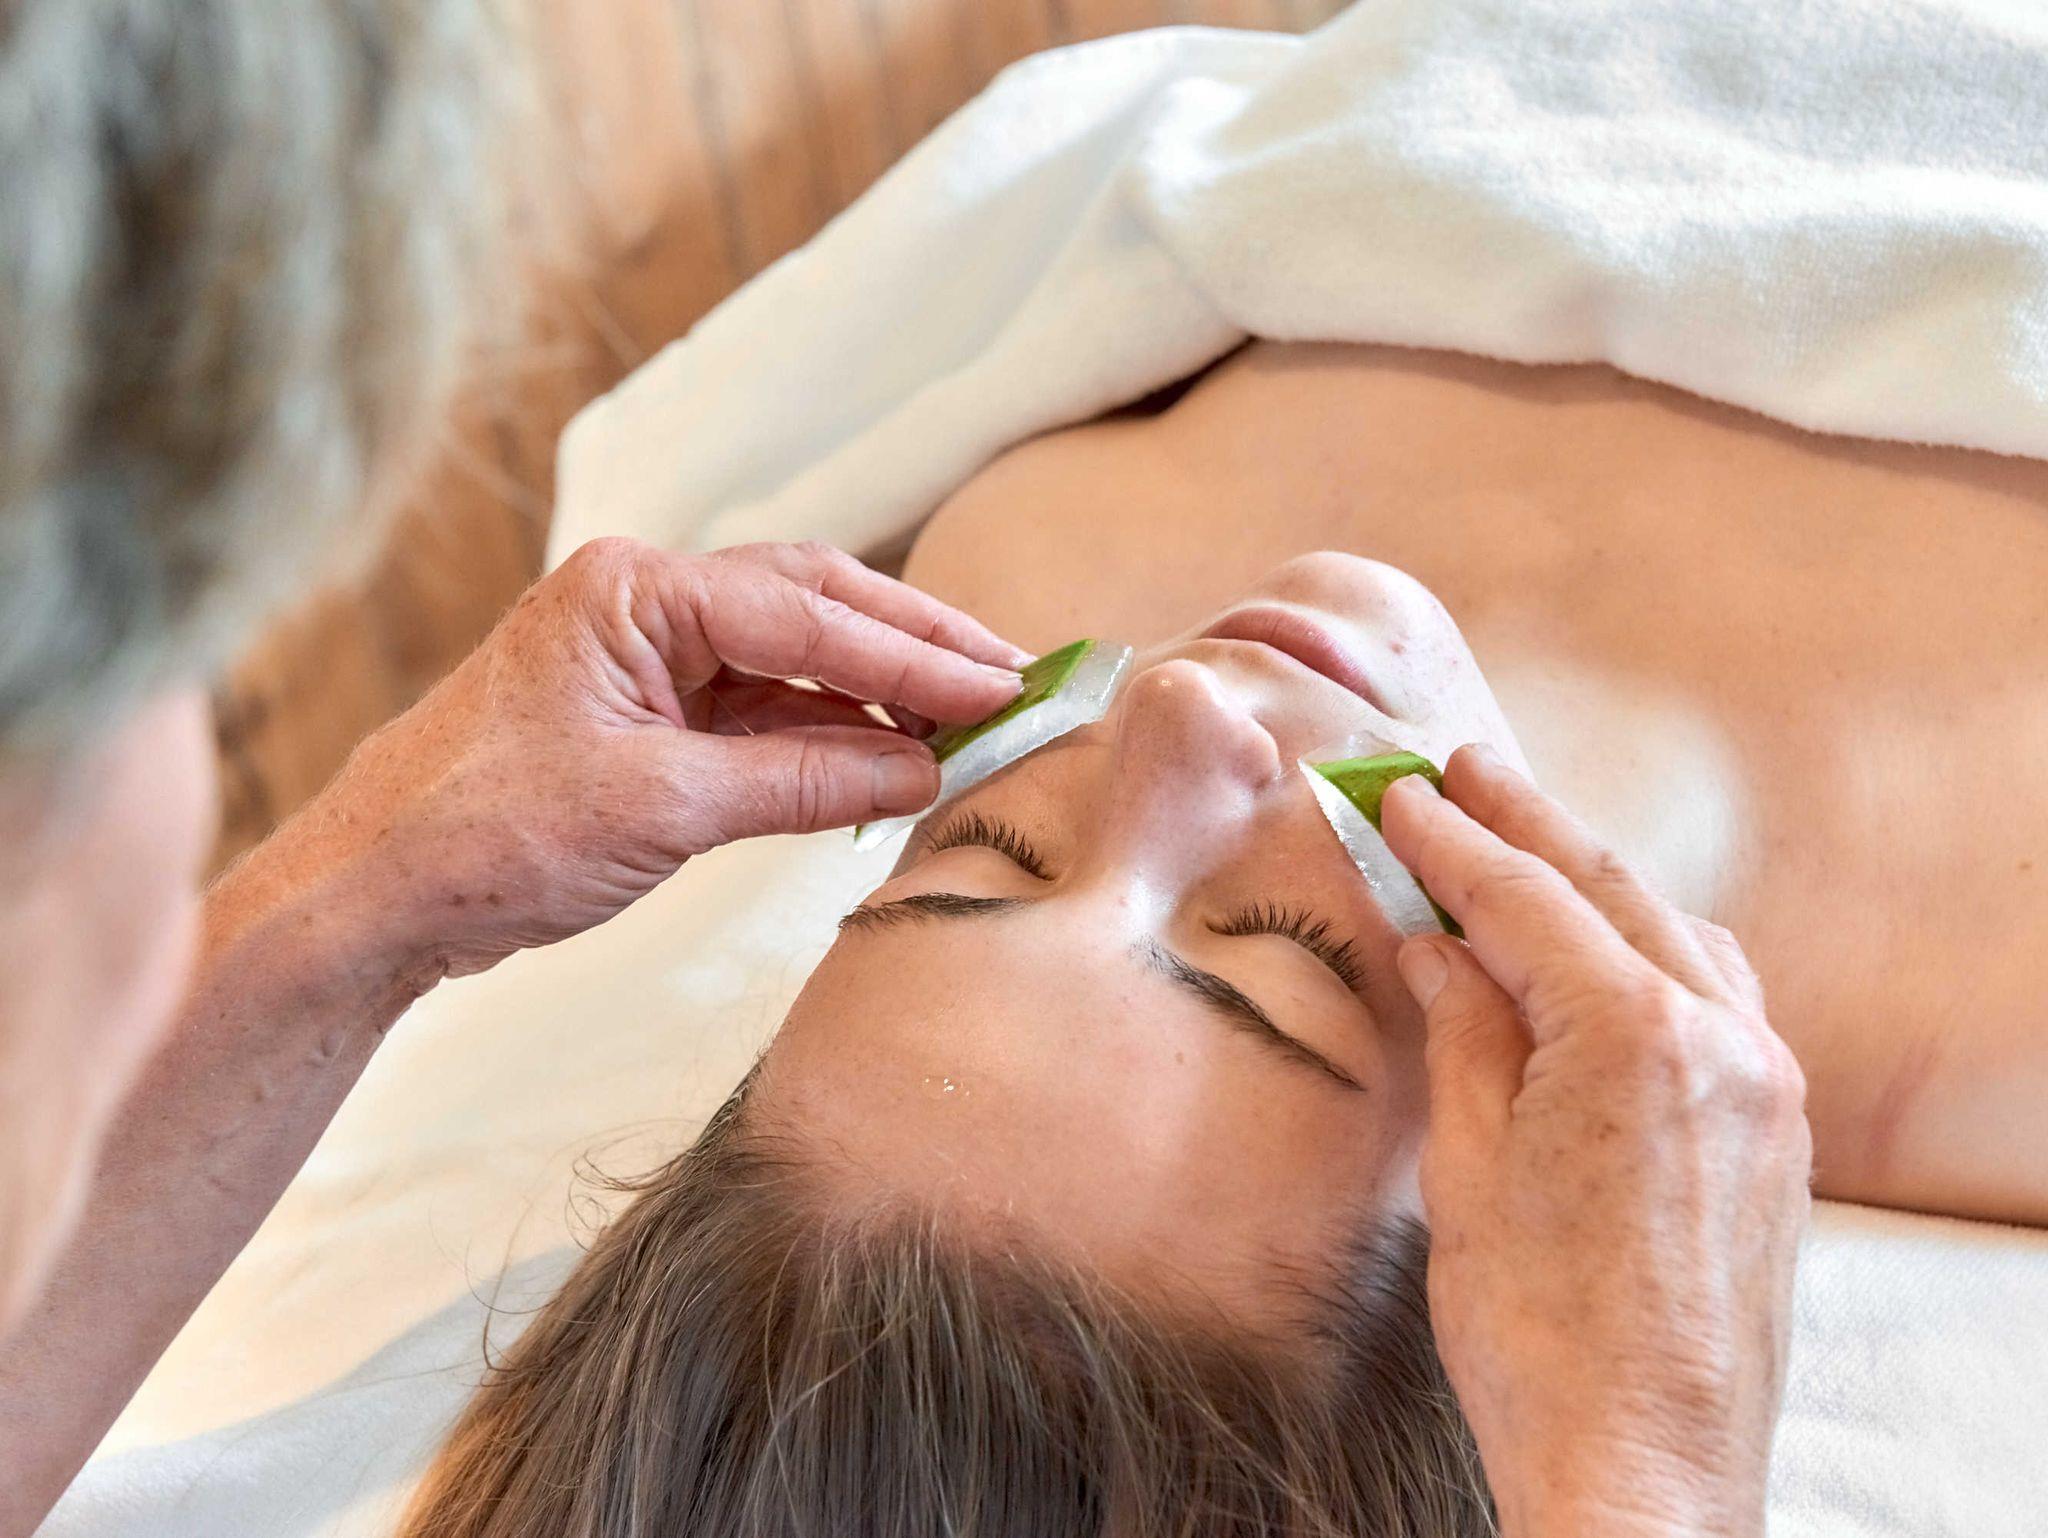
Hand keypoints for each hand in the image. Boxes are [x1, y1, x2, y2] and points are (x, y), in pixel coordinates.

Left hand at [285, 537, 1027, 983]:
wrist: (374, 895)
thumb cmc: (483, 836)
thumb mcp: (661, 809)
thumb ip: (802, 780)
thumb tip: (922, 769)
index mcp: (633, 591)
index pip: (807, 614)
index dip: (916, 655)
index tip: (1004, 688)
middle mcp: (643, 604)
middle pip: (814, 605)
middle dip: (916, 646)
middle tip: (1013, 682)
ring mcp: (645, 659)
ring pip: (794, 659)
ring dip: (879, 694)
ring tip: (970, 727)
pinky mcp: (646, 717)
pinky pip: (762, 711)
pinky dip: (829, 738)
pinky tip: (889, 764)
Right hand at [1379, 745, 1811, 1537]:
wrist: (1642, 1467)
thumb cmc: (1541, 1337)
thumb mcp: (1471, 1169)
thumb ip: (1466, 1031)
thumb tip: (1442, 945)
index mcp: (1637, 1039)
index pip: (1527, 903)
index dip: (1453, 843)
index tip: (1401, 794)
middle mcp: (1725, 1041)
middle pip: (1611, 893)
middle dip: (1528, 825)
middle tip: (1462, 769)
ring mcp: (1767, 1086)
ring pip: (1676, 935)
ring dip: (1595, 882)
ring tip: (1524, 840)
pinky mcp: (1779, 1132)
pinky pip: (1718, 997)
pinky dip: (1651, 949)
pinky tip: (1607, 947)